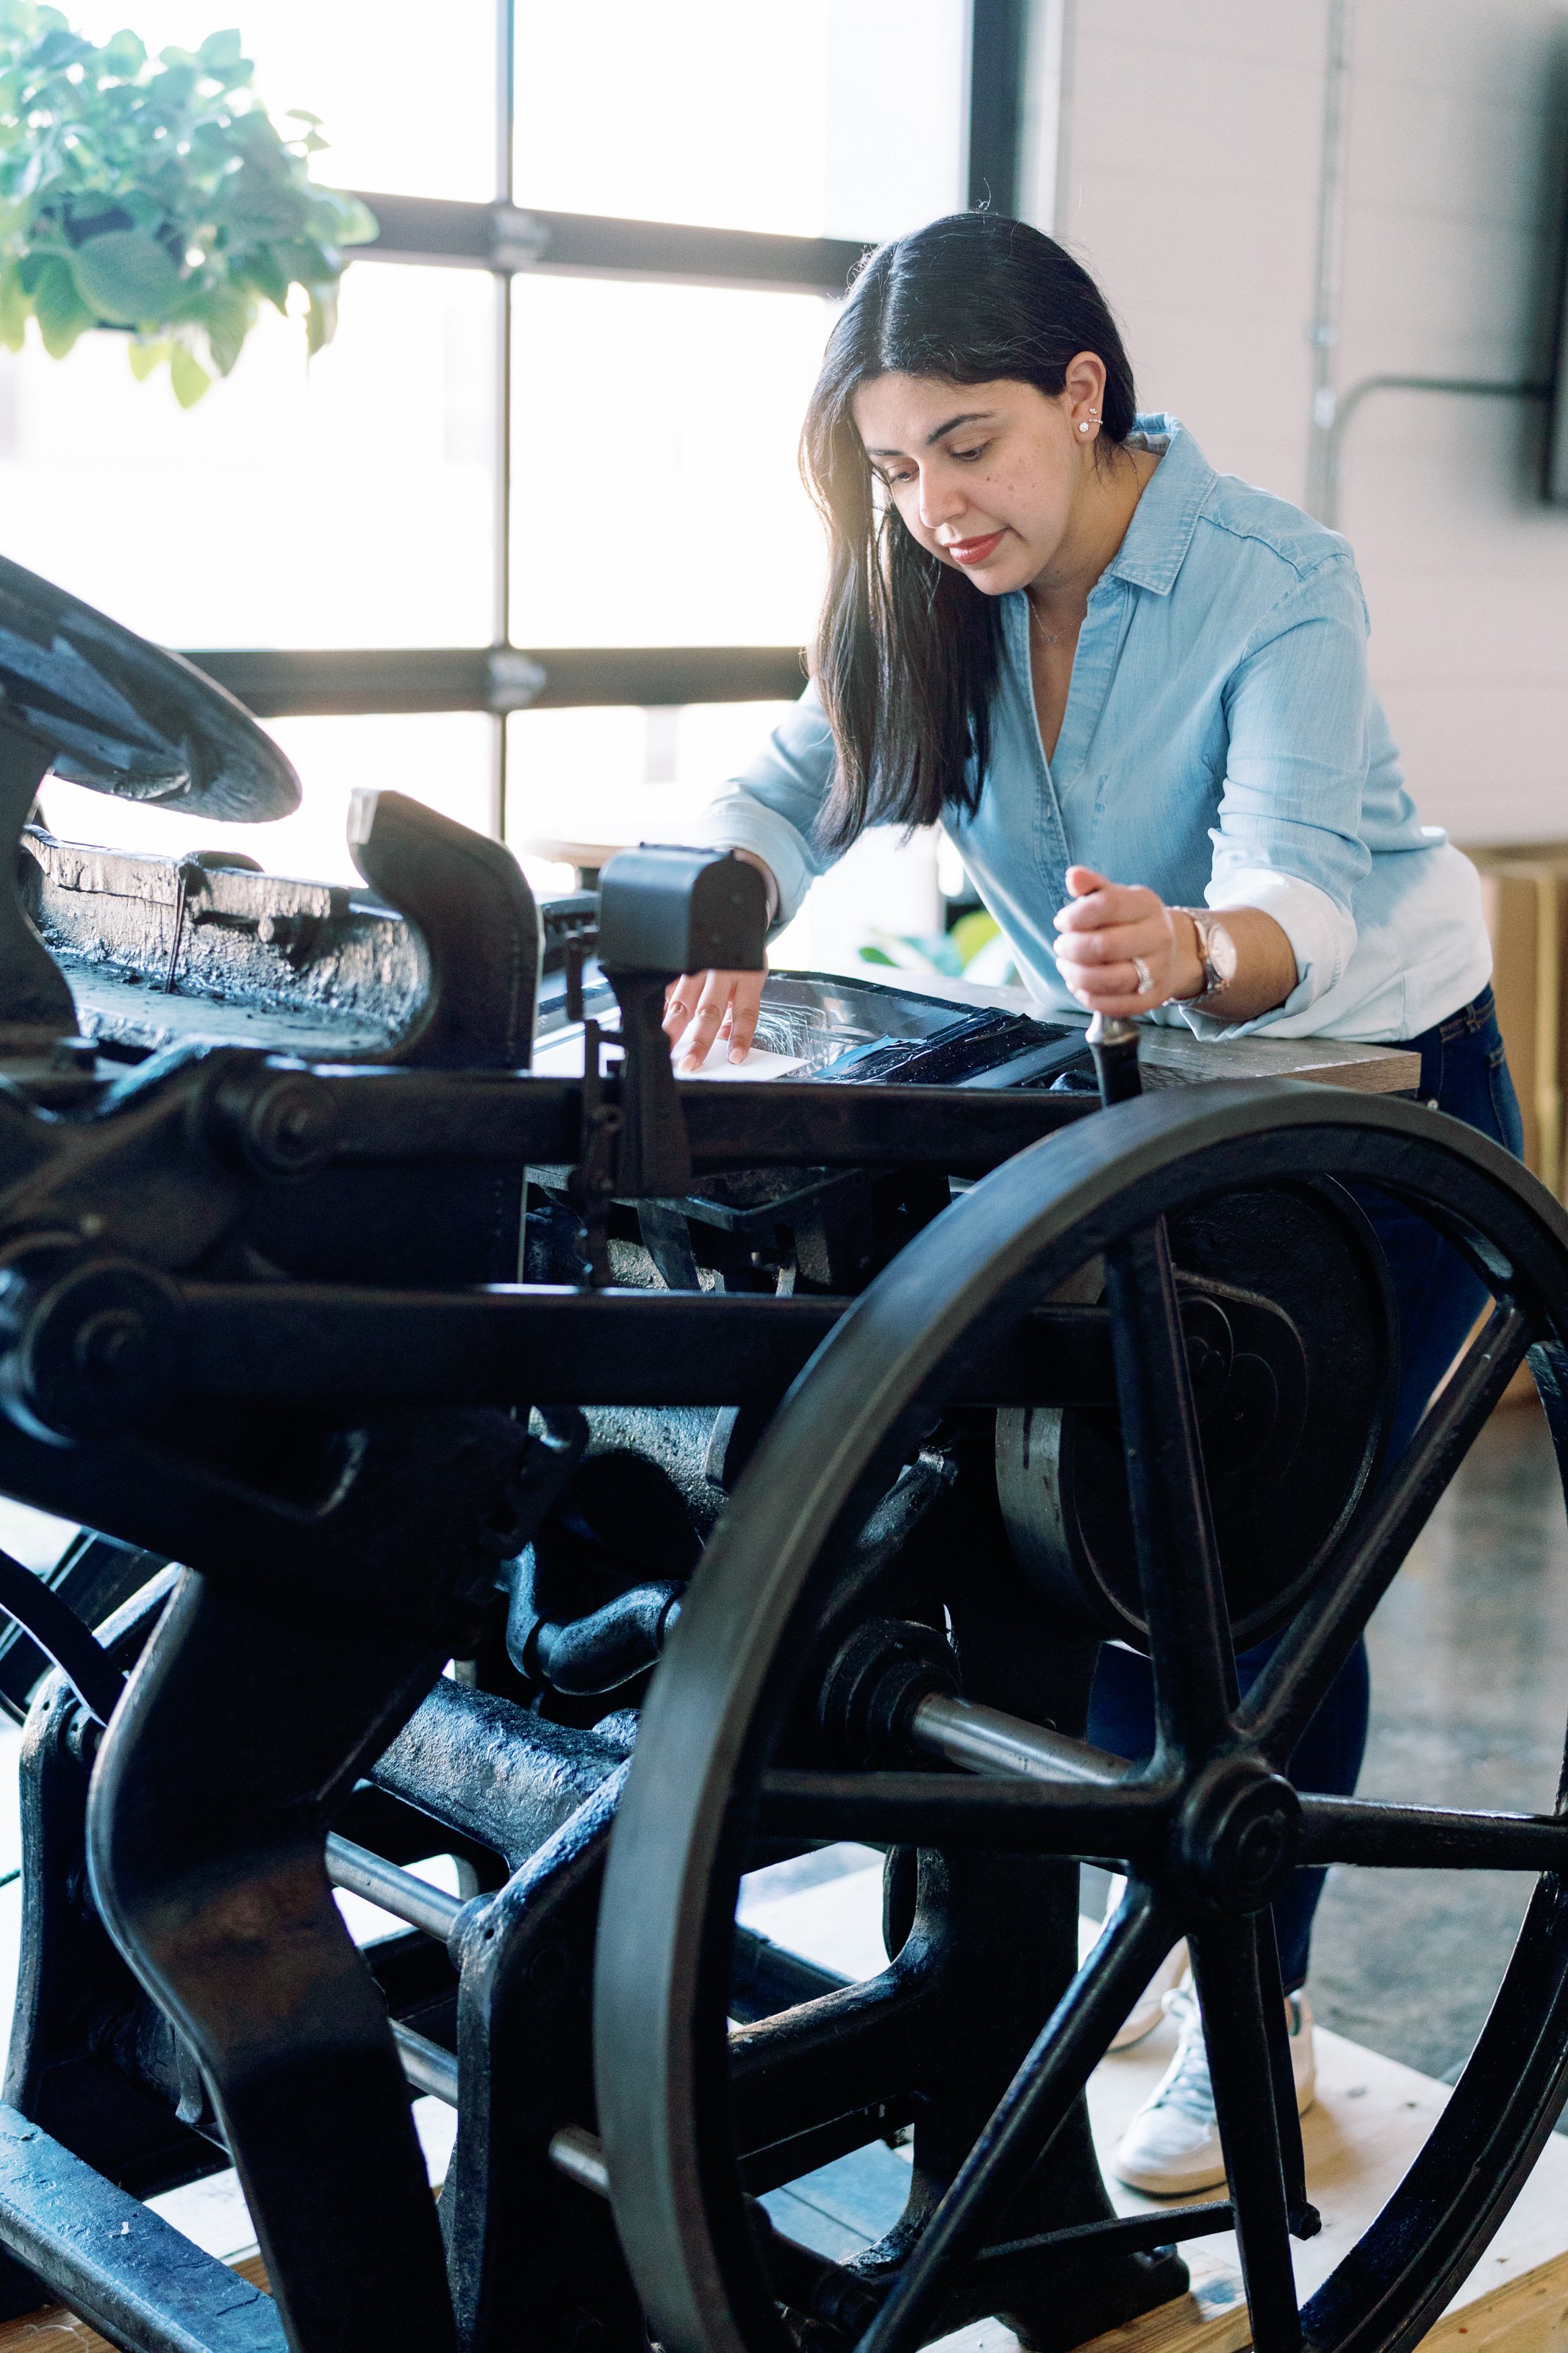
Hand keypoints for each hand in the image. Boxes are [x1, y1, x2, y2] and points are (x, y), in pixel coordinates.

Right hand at [662, 965, 767, 1070]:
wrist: (732, 923)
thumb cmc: (741, 960)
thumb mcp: (749, 982)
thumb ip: (738, 1014)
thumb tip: (727, 1044)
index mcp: (748, 978)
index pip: (746, 1012)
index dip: (740, 1036)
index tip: (734, 1057)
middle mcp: (723, 972)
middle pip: (711, 1010)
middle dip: (699, 1040)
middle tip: (689, 1062)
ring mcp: (699, 966)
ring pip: (683, 999)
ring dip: (673, 1026)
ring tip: (666, 1046)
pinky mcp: (681, 963)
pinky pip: (668, 988)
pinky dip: (661, 1008)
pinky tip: (654, 1023)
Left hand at [1052, 866, 1201, 1016]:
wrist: (1172, 952)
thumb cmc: (1132, 922)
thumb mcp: (1117, 897)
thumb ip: (1093, 886)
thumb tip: (1073, 876)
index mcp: (1147, 905)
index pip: (1107, 905)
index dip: (1075, 915)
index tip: (1062, 922)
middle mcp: (1158, 937)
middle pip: (1104, 946)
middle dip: (1072, 948)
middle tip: (1061, 946)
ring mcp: (1158, 970)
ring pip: (1110, 979)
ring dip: (1077, 975)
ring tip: (1066, 966)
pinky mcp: (1151, 998)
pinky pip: (1115, 1005)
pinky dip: (1089, 998)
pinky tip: (1078, 986)